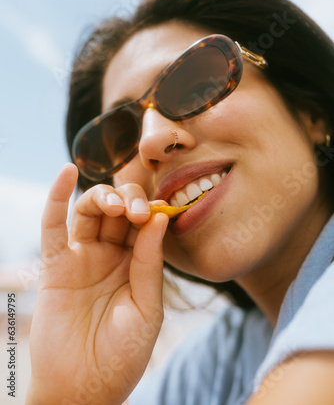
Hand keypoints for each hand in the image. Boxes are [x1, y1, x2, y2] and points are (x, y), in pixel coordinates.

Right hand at [26, 163, 167, 404]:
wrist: (85, 389)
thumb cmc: (123, 354)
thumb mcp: (147, 308)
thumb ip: (149, 262)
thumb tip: (159, 218)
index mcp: (137, 264)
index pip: (144, 223)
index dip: (151, 210)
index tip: (158, 210)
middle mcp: (110, 255)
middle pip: (118, 211)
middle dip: (129, 201)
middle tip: (137, 211)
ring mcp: (82, 257)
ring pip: (89, 212)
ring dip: (102, 197)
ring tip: (115, 205)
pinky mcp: (55, 265)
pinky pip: (53, 226)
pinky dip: (57, 197)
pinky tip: (67, 172)